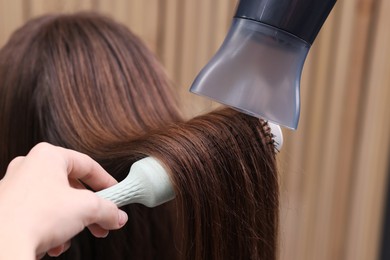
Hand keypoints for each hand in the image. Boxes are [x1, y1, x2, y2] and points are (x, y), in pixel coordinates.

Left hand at [0, 143, 127, 258]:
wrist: (1, 246)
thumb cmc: (37, 217)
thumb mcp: (86, 209)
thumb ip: (107, 209)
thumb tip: (117, 216)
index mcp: (48, 156)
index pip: (87, 165)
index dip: (106, 182)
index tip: (116, 194)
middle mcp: (29, 166)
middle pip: (72, 186)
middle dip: (90, 209)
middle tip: (102, 221)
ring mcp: (14, 186)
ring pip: (55, 202)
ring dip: (70, 222)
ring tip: (75, 237)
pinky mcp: (7, 207)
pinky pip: (38, 214)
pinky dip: (52, 228)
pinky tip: (55, 244)